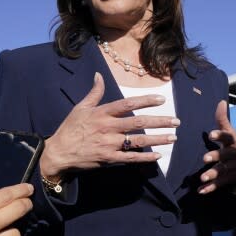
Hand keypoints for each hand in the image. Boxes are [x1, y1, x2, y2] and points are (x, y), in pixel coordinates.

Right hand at [40, 72, 179, 178]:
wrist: (58, 153)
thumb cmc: (69, 129)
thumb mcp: (80, 108)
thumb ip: (94, 93)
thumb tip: (99, 76)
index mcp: (102, 113)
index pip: (128, 104)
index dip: (146, 100)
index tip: (162, 100)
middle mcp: (108, 128)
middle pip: (138, 123)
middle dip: (160, 121)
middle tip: (176, 121)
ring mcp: (109, 145)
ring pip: (138, 141)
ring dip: (158, 139)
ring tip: (173, 137)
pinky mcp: (108, 159)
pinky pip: (130, 158)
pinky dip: (145, 158)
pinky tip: (158, 155)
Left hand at [198, 101, 235, 193]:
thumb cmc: (234, 146)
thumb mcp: (231, 133)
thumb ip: (223, 120)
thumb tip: (220, 101)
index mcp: (234, 142)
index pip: (229, 137)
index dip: (220, 136)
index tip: (210, 134)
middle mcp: (235, 155)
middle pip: (227, 156)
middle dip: (216, 157)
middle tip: (205, 158)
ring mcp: (234, 168)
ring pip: (223, 171)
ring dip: (212, 174)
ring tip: (202, 178)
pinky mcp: (231, 179)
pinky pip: (221, 184)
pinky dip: (211, 188)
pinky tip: (200, 191)